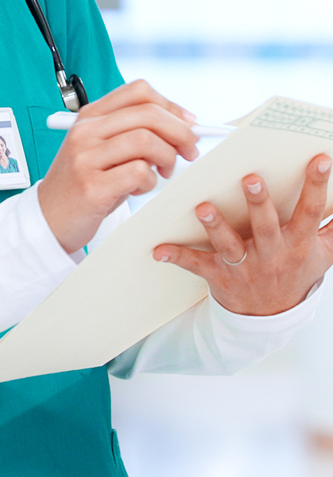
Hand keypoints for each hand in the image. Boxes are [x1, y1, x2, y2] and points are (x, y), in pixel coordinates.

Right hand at [38, 79, 198, 253]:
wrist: (49, 218)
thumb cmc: (85, 183)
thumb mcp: (101, 149)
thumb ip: (132, 133)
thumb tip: (184, 126)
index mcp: (89, 116)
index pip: (138, 92)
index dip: (170, 105)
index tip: (188, 123)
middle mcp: (85, 131)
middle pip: (147, 114)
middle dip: (180, 132)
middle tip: (190, 150)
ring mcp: (86, 158)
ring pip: (146, 141)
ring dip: (167, 157)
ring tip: (163, 171)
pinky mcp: (91, 186)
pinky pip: (139, 172)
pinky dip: (151, 181)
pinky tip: (140, 187)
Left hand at [153, 154, 332, 314]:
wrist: (271, 317)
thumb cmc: (296, 270)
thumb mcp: (322, 253)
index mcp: (299, 244)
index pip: (311, 211)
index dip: (317, 186)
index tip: (319, 159)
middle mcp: (272, 255)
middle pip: (266, 227)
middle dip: (259, 203)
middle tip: (251, 178)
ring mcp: (244, 266)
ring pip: (229, 244)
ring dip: (215, 226)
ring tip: (203, 207)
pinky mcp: (219, 275)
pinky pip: (196, 265)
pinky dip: (177, 257)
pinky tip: (158, 250)